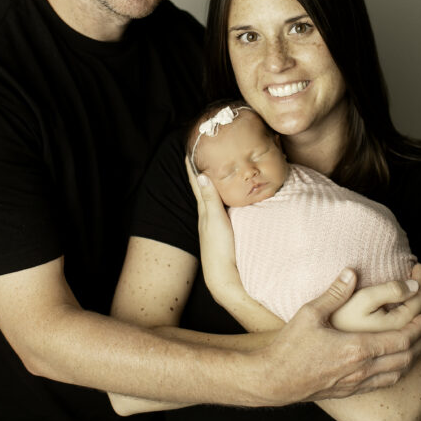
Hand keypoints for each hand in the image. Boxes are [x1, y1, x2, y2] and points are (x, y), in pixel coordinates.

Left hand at [185, 157, 241, 298]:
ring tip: (217, 164)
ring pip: (212, 193)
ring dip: (213, 179)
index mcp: (204, 207)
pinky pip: (222, 202)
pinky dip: (223, 192)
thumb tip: (201, 174)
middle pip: (203, 184)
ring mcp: (215, 219)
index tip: (191, 146)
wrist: (223, 274)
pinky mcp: (225, 226)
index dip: (193, 164)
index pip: (196, 181)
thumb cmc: (217, 247)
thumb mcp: (214, 220)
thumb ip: (210, 199)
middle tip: (205, 149)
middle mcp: (207, 212)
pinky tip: (229, 191)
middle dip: (202, 167)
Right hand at [258, 268, 420, 404]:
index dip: (418, 328)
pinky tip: (396, 365)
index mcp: (357, 348)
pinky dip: (397, 372)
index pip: (401, 340)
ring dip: (413, 357)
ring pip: (397, 372)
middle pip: (406, 357)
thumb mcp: (310, 313)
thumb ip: (335, 292)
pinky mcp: (350, 391)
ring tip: (419, 344)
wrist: (274, 380)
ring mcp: (357, 382)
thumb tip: (351, 272)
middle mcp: (362, 369)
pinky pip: (384, 383)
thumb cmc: (290, 347)